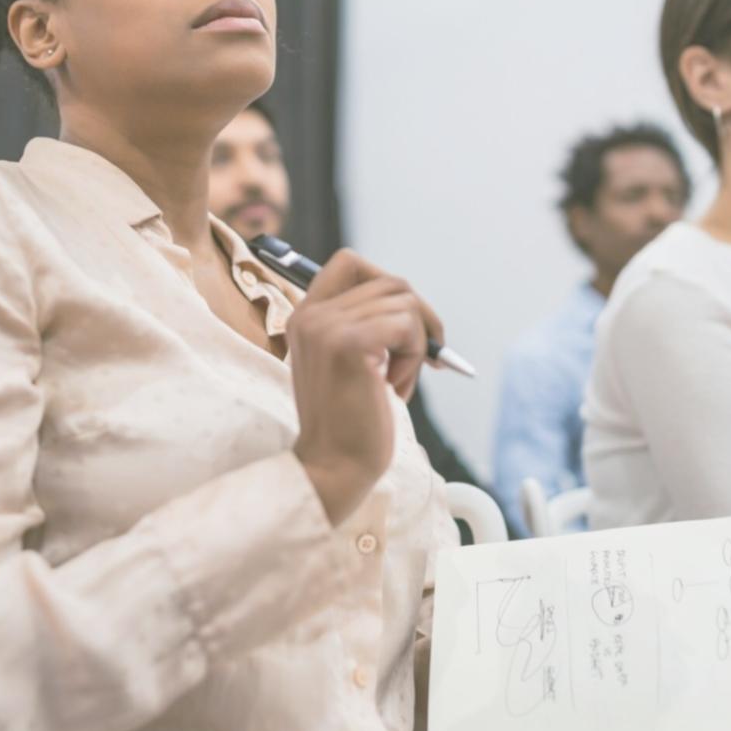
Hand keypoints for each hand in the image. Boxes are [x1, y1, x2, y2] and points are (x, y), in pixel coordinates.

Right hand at [286, 249, 442, 524]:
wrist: (333, 468)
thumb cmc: (350, 422)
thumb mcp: (350, 363)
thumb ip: (364, 325)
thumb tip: (414, 303)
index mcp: (305, 316)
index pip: (350, 263)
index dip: (386, 283)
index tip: (405, 323)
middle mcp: (310, 314)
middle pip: (390, 282)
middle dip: (418, 319)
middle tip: (426, 357)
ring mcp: (326, 326)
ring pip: (405, 303)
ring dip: (416, 345)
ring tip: (396, 384)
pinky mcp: (350, 343)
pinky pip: (407, 326)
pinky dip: (415, 357)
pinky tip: (394, 389)